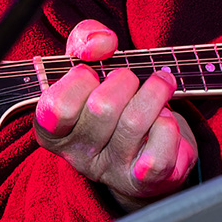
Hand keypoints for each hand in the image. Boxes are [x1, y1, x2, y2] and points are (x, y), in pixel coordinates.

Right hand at [35, 20, 198, 209]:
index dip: (81, 77)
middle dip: (125, 79)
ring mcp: (111, 172)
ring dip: (155, 92)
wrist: (146, 143)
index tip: (92, 73)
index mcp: (52, 130)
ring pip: (135, 122)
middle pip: (102, 107)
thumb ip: (86, 39)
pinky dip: (169, 126)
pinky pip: (158, 154)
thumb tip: (100, 44)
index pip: (57, 105)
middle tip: (131, 79)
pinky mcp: (143, 181)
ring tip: (160, 87)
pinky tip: (165, 119)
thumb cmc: (112, 95)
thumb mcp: (90, 62)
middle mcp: (77, 156)